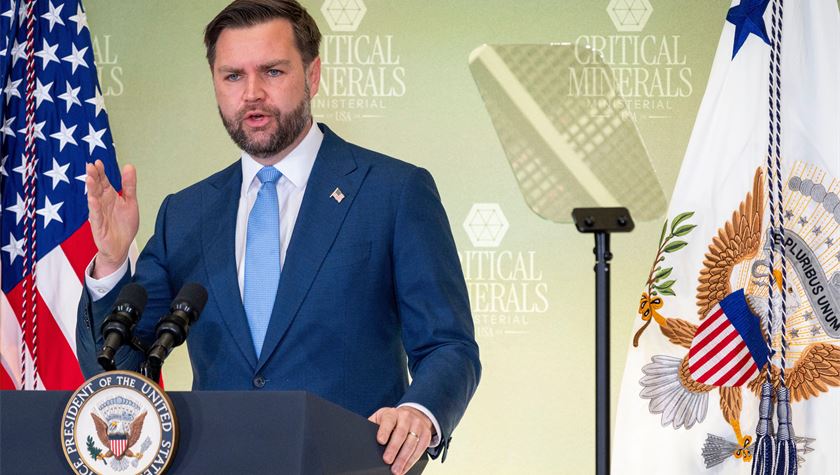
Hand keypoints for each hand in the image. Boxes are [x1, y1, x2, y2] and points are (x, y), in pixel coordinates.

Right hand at [86, 160, 138, 277]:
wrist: (121, 246)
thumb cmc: (124, 225)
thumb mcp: (130, 202)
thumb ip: (129, 185)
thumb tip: (129, 166)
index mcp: (110, 197)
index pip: (103, 181)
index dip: (101, 172)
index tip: (98, 162)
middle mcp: (102, 203)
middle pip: (97, 188)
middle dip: (93, 177)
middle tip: (90, 166)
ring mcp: (99, 214)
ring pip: (93, 199)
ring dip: (91, 189)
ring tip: (89, 178)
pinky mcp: (98, 226)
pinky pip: (95, 215)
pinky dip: (94, 208)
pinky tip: (92, 199)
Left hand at [368, 406, 432, 474]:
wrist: (413, 414)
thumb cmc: (392, 420)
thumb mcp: (381, 418)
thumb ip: (372, 426)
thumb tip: (361, 439)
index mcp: (392, 413)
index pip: (388, 420)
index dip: (384, 430)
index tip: (380, 441)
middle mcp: (406, 417)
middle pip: (400, 433)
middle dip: (394, 448)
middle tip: (387, 461)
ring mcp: (418, 425)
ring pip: (411, 443)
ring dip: (403, 458)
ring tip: (396, 470)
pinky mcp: (426, 434)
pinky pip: (420, 449)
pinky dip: (412, 461)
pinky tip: (405, 468)